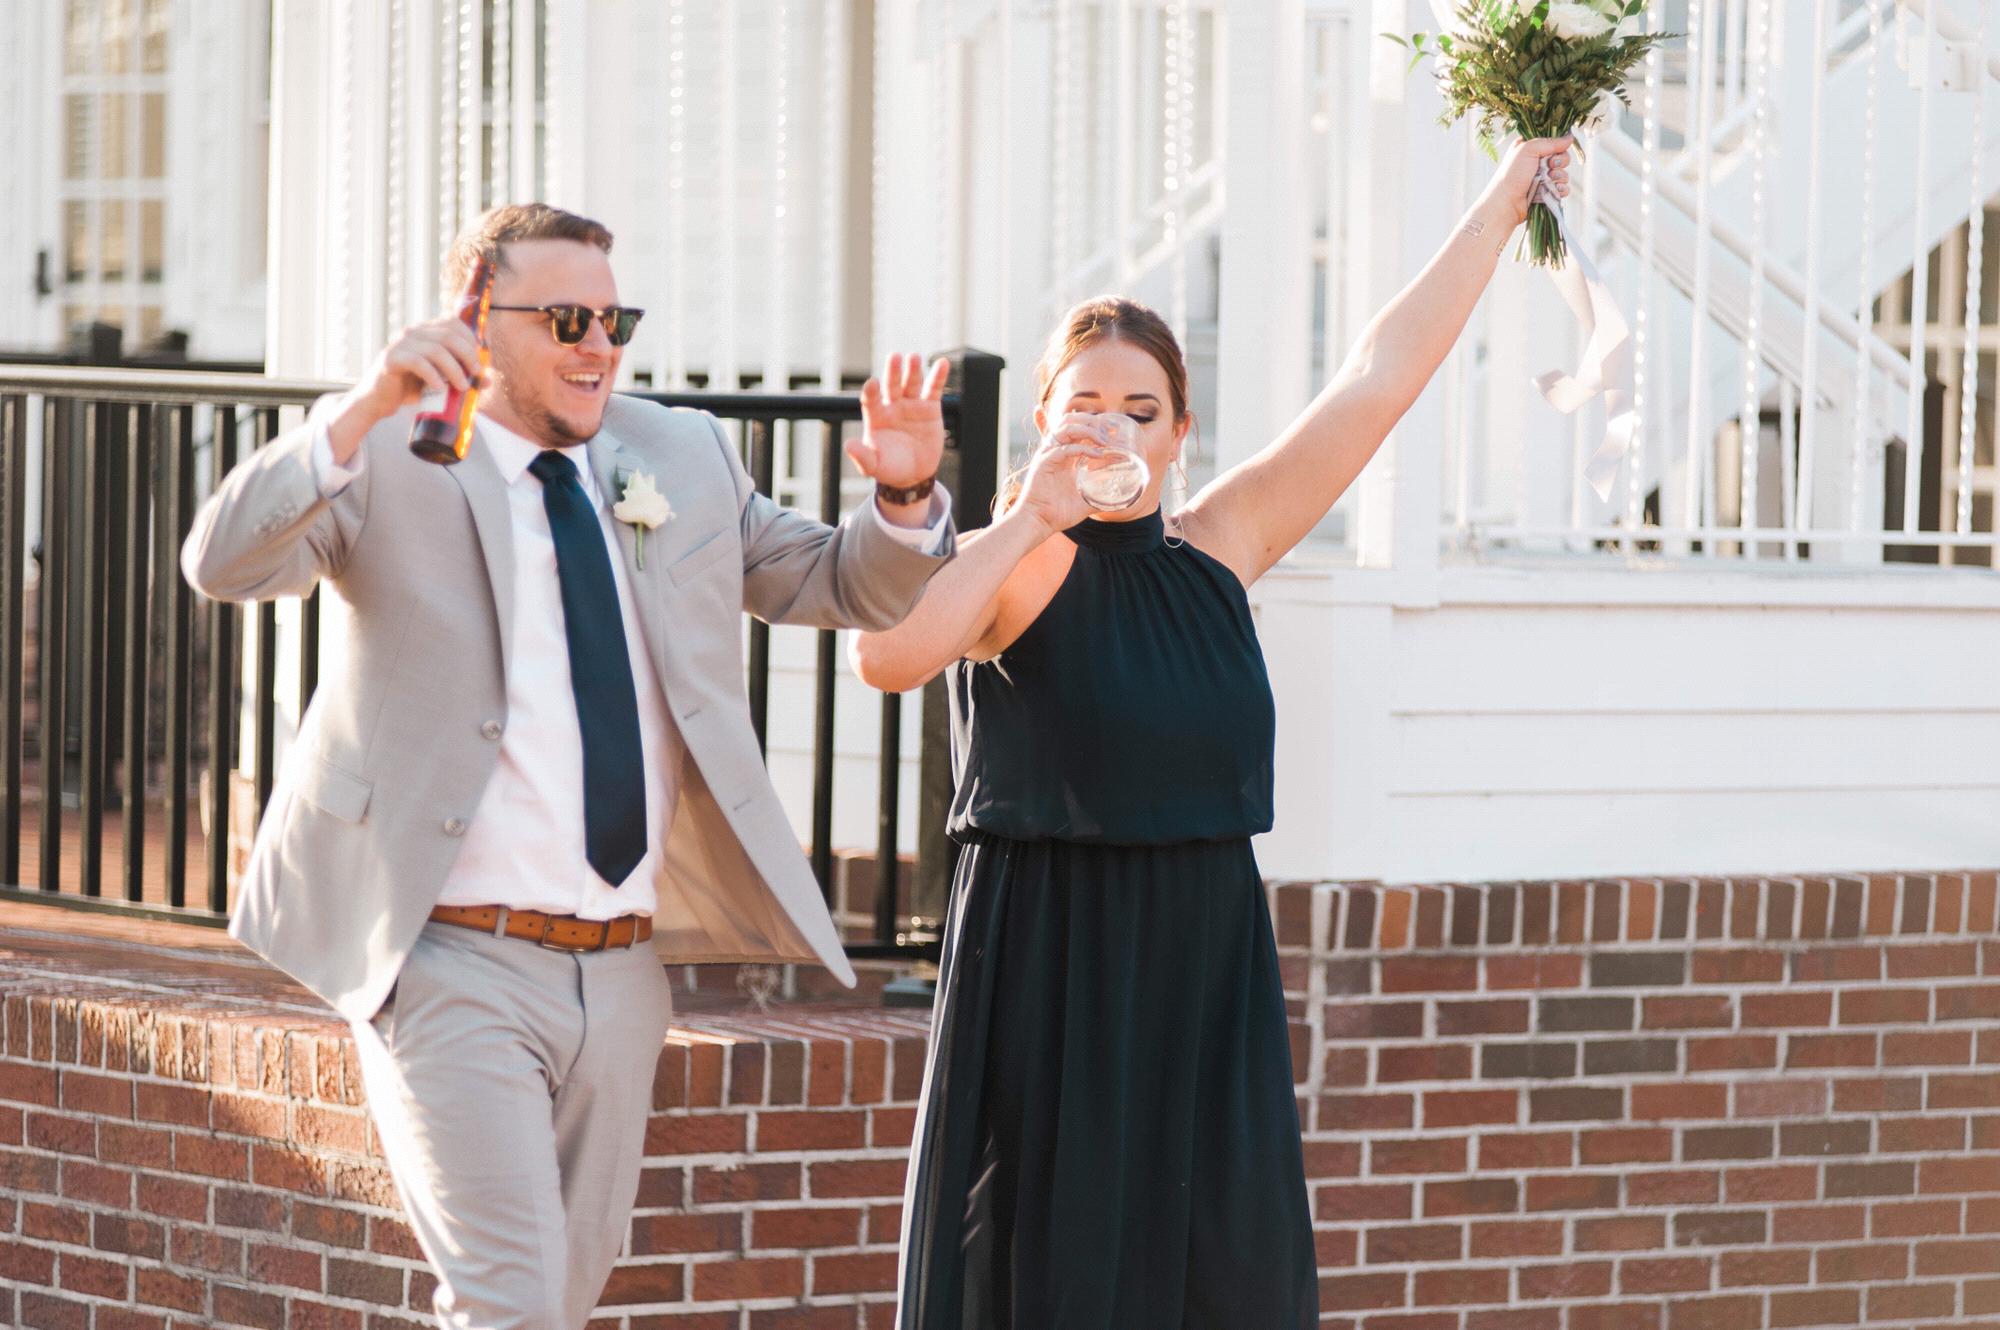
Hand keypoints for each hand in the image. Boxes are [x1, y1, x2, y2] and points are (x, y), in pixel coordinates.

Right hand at [351, 317, 485, 422]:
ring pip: (436, 350)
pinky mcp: (391, 359)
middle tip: (476, 375)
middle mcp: (413, 333)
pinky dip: (433, 376)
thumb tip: (488, 381)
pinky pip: (417, 363)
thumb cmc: (412, 388)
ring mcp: (401, 344)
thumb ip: (462, 377)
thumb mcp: (441, 380)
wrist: (380, 400)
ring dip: (454, 370)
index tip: (479, 361)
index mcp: (426, 332)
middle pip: (448, 335)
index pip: (453, 322)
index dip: (470, 339)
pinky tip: (440, 389)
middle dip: (468, 355)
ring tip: (462, 387)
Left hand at [851, 353, 948, 488]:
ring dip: (913, 370)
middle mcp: (892, 406)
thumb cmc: (890, 467)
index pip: (871, 400)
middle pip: (891, 385)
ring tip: (914, 358)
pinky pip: (933, 389)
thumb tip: (848, 446)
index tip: (873, 383)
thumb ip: (862, 456)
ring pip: (911, 383)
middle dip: (892, 372)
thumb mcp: (874, 465)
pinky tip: (942, 363)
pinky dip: (938, 376)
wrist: (914, 473)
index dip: (871, 392)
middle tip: (894, 357)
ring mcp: (911, 404)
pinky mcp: (930, 407)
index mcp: (876, 416)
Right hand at [1005, 414, 1110, 538]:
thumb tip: (1119, 499)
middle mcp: (1055, 450)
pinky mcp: (1044, 463)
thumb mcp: (1084, 500)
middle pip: (1071, 420)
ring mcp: (1048, 455)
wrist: (1039, 522)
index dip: (1094, 424)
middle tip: (1110, 432)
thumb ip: (1100, 496)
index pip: (1076, 427)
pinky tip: (1097, 454)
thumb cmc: (1058, 512)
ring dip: (1089, 430)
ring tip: (1105, 440)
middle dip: (1093, 421)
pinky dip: (1083, 448)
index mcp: (1063, 454)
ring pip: (1067, 428)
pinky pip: (1064, 448)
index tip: (1113, 430)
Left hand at [1476, 135, 1573, 228]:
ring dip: (1559, 176)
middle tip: (1550, 166)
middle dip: (1560, 161)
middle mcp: (1538, 163)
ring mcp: (1543, 179)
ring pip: (1564, 174)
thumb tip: (1570, 137)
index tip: (1551, 152)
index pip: (1554, 143)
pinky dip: (1561, 190)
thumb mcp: (1528, 150)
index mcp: (1532, 149)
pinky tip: (1553, 191)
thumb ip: (1551, 142)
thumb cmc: (1512, 173)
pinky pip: (1563, 189)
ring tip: (1547, 181)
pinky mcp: (1547, 193)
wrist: (1507, 202)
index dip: (1557, 147)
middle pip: (1563, 157)